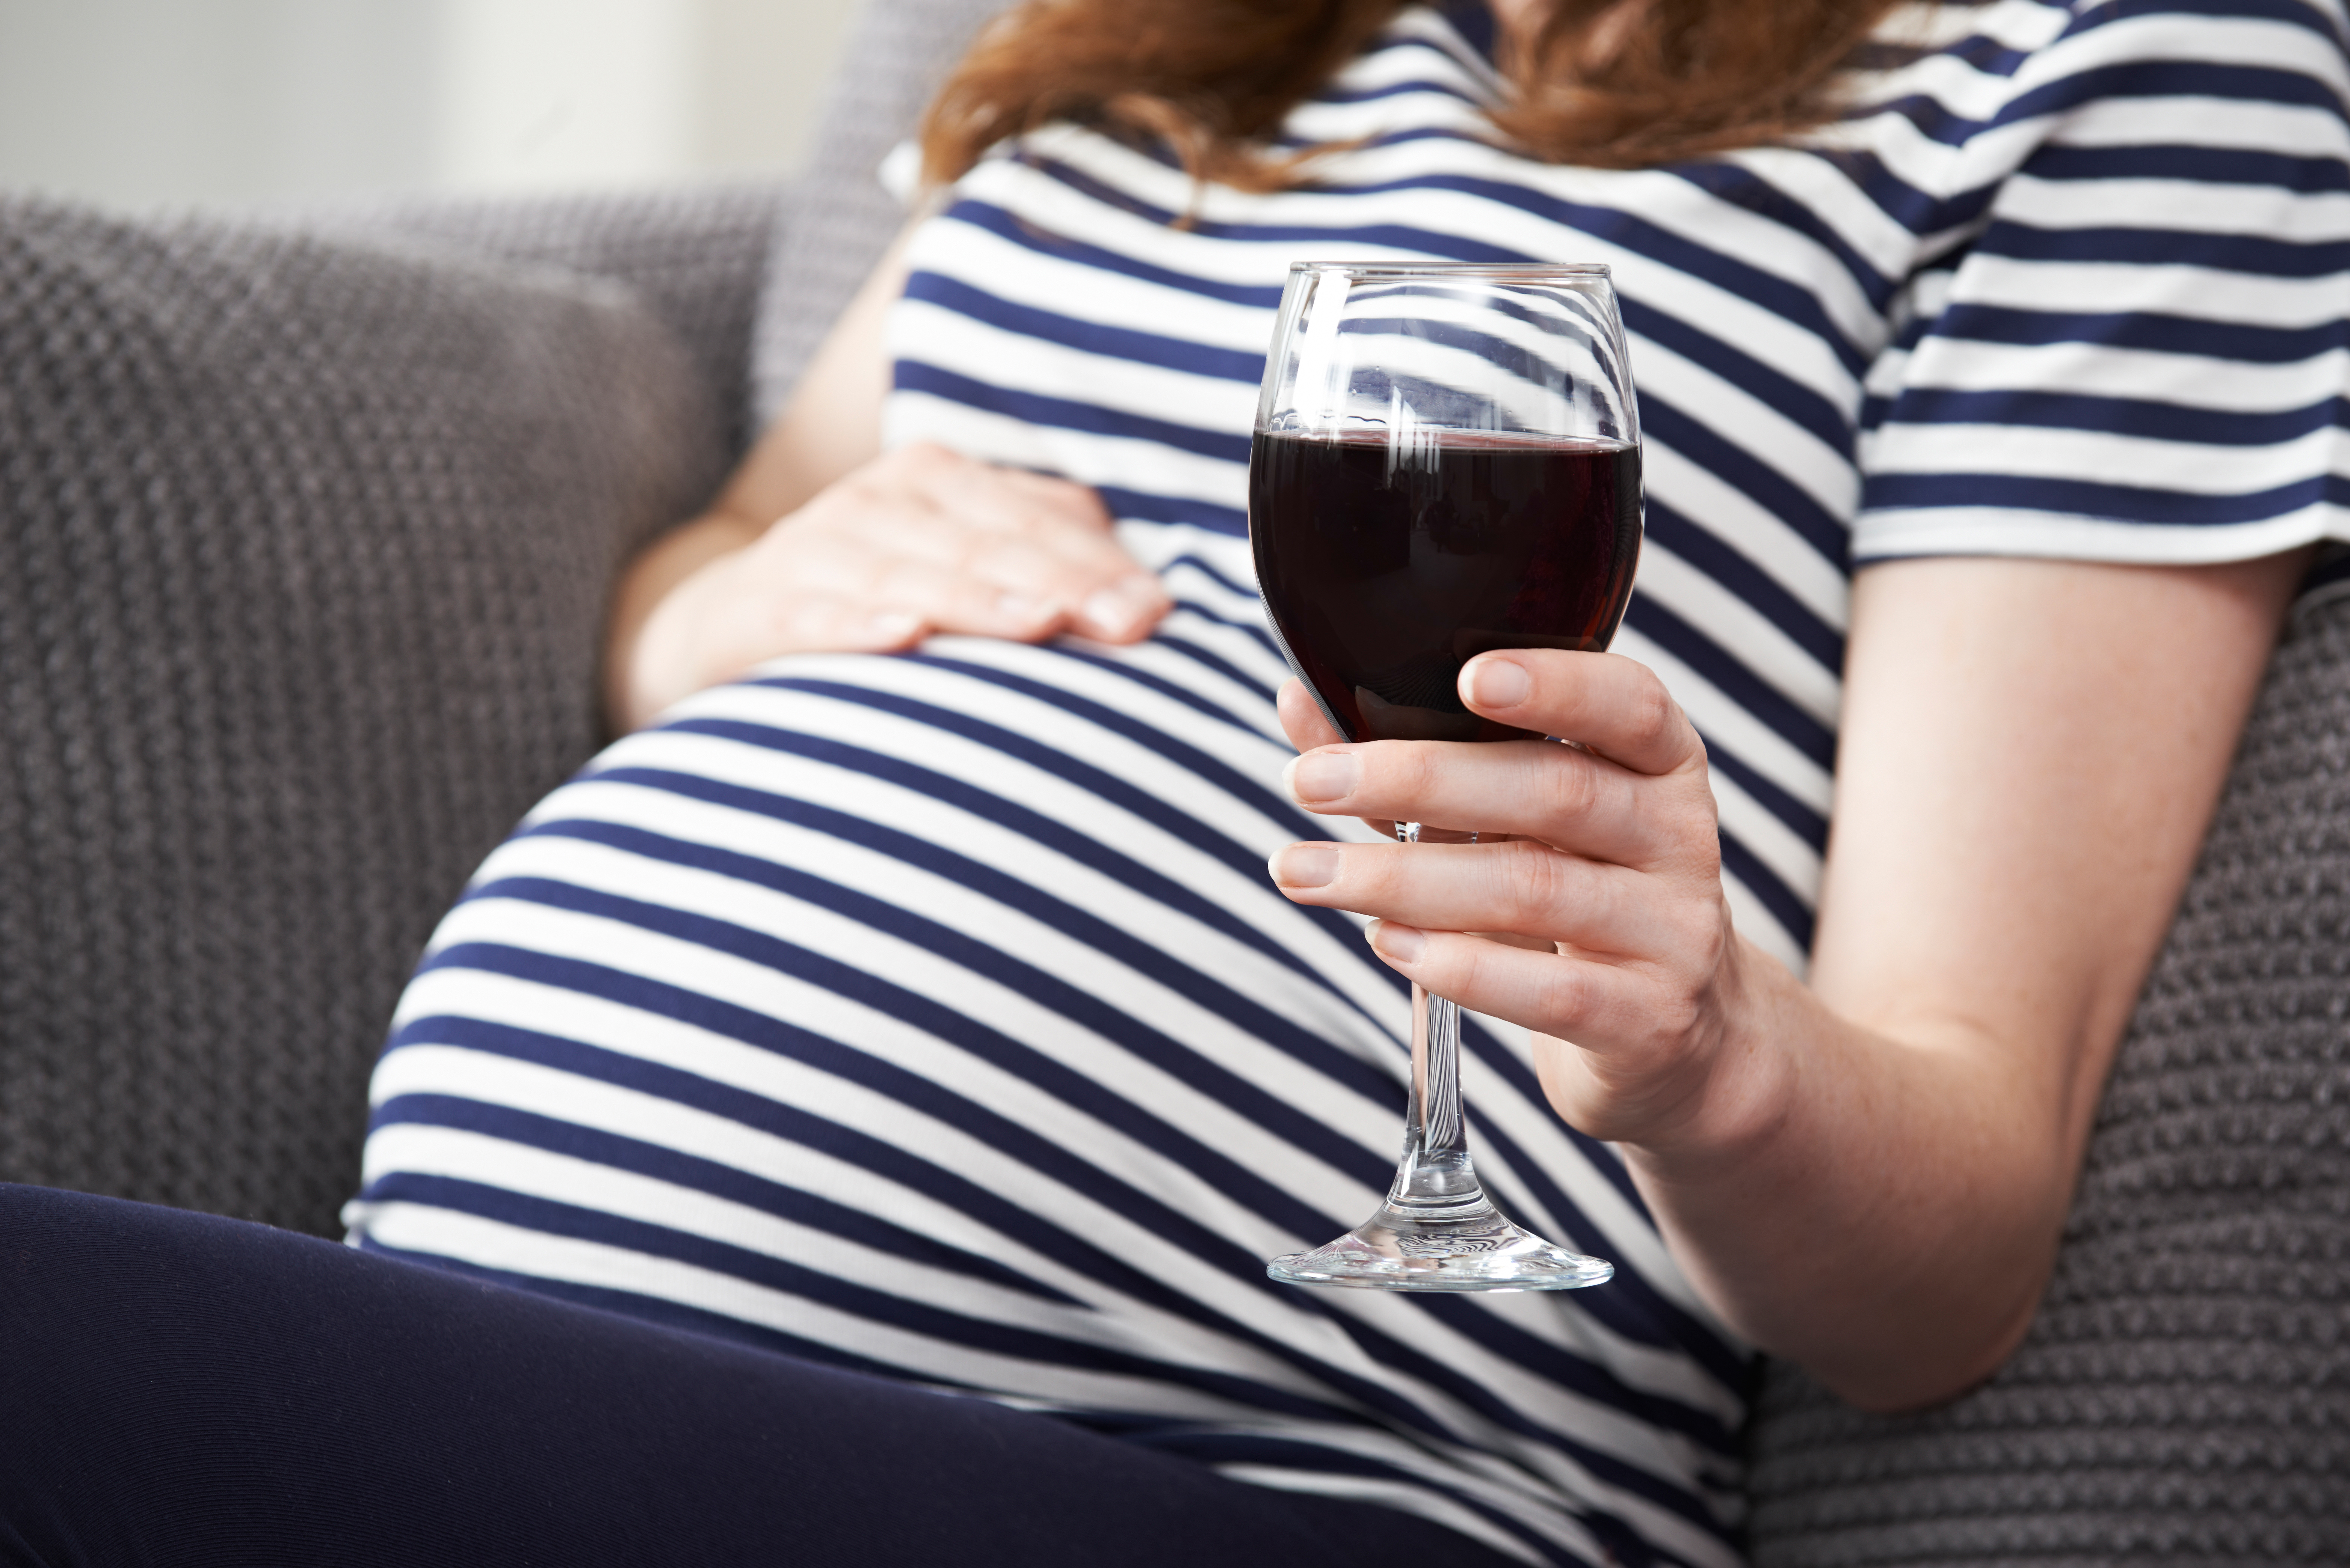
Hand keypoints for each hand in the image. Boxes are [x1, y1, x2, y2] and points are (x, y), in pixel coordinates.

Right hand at [620, 442, 1170, 727]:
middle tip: (1123, 625)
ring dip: (976, 599)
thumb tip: (1149, 600)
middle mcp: (881, 502)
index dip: (1098, 566)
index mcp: (941, 483)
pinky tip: (904, 636)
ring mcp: (816, 551)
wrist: (728, 623)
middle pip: (985, 544)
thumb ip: (1049, 562)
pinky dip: (857, 625)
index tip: (1153, 612)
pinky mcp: (760, 607)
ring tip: (1037, 623)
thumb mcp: (966, 566)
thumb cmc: (880, 598)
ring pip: (909, 574)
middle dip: (1059, 583)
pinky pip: (813, 616)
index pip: (1036, 521)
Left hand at [1268, 653, 1773, 1152]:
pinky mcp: (1649, 1018)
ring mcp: (1674, 932)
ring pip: (1533, 888)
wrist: (1674, 1036)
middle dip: (1418, 779)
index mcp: (1659, 765)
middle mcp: (1678, 837)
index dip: (1556, 685)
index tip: (1465, 676)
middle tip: (1309, 781)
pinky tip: (1386, 942)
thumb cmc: (1575, 895)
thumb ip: (1420, 758)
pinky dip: (1460, 964)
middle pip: (1555, 792)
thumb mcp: (1514, 821)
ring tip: (1305, 872)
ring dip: (1401, 878)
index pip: (1631, 703)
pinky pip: (1550, 989)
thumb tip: (1299, 700)